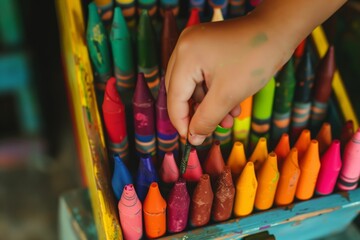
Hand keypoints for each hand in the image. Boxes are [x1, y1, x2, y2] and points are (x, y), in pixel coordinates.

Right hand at [165, 14, 292, 144]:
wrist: (279, 31)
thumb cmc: (256, 59)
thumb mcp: (228, 95)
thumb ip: (206, 119)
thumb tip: (192, 139)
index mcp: (186, 56)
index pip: (175, 97)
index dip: (181, 122)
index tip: (190, 140)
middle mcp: (184, 47)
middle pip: (180, 91)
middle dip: (197, 113)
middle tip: (209, 130)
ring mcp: (194, 45)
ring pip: (192, 85)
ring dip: (208, 105)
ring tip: (228, 120)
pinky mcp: (205, 47)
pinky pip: (202, 75)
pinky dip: (214, 92)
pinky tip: (231, 106)